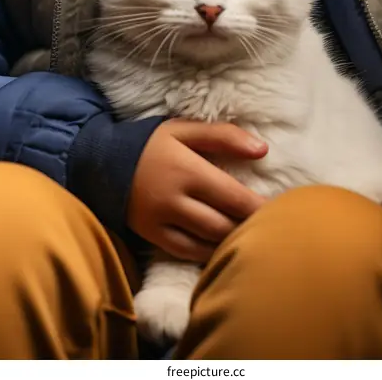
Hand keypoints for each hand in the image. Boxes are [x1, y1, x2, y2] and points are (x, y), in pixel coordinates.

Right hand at [127, 119, 267, 261]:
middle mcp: (175, 199)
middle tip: (270, 226)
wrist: (100, 162)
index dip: (260, 207)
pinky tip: (223, 245)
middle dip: (250, 226)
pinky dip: (209, 251)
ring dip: (232, 239)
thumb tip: (262, 150)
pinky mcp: (152, 236)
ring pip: (209, 241)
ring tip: (250, 235)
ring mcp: (162, 221)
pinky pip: (188, 252)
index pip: (234, 197)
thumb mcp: (183, 129)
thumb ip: (223, 136)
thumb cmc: (150, 143)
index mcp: (187, 169)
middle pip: (224, 223)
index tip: (280, 209)